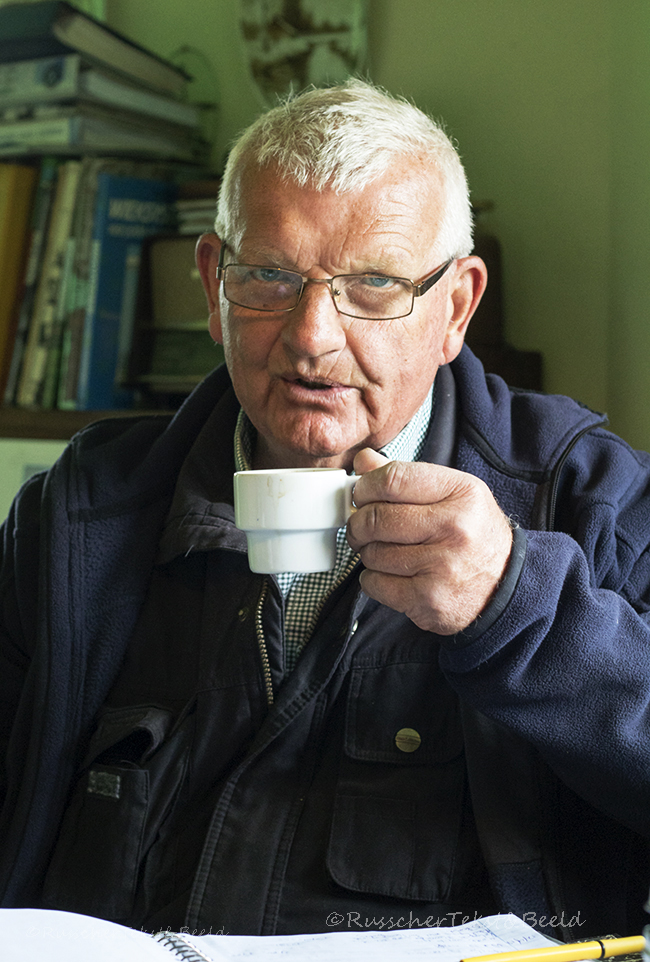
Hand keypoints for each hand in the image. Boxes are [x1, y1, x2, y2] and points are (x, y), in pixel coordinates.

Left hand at [346, 448, 513, 634]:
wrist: (505, 587)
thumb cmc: (473, 536)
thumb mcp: (453, 495)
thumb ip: (406, 477)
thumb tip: (363, 462)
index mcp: (461, 493)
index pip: (393, 479)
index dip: (366, 486)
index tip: (362, 494)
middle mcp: (454, 528)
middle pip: (376, 518)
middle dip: (358, 523)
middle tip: (361, 526)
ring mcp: (442, 566)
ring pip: (372, 553)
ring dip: (367, 552)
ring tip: (384, 551)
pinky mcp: (428, 598)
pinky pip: (374, 584)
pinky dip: (372, 579)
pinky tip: (390, 574)